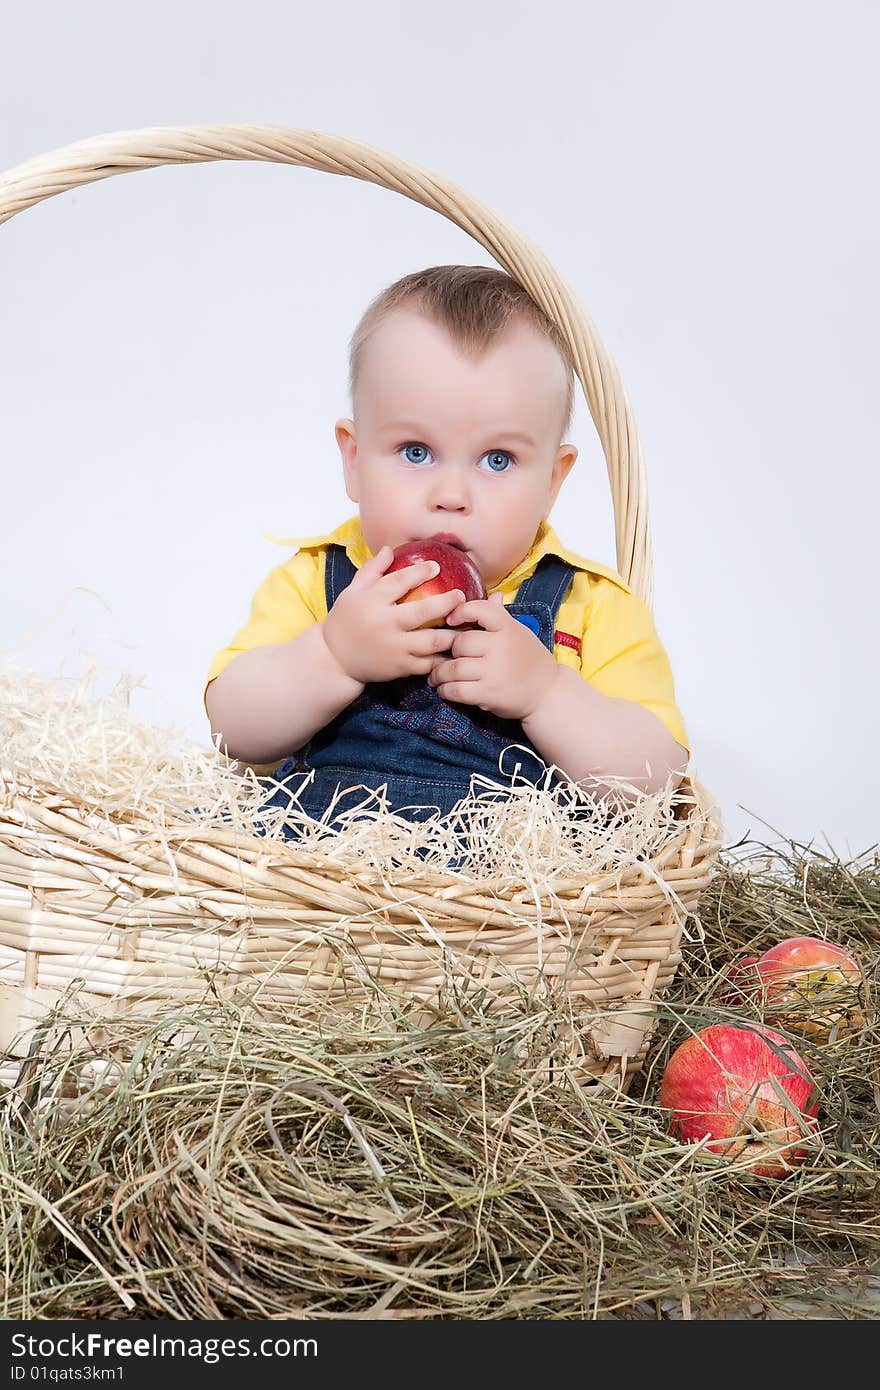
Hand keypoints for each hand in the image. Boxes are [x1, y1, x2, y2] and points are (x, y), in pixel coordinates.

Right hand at [321, 545, 463, 684]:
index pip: (399, 581)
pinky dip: (443, 656)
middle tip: (461, 596)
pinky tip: (454, 649)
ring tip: (465, 624)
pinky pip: (428, 663)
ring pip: (432, 641)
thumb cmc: (345, 621)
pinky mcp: (400, 667)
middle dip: (447, 602)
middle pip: (423, 612)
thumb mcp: (352, 592)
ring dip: (452, 633)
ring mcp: (394, 648)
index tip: (435, 566)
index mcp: (372, 601)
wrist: (334, 659)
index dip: (420, 572)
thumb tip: (389, 549)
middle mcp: (384, 624)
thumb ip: (372, 570)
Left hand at [428, 592, 561, 719]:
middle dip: (447, 651)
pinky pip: (456, 690)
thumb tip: (493, 596)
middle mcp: (500, 647)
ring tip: (436, 676)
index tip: (450, 620)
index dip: (460, 612)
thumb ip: (501, 617)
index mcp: (508, 628)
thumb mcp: (520, 634)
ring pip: (452, 668)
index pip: (479, 610)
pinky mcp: (489, 694)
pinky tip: (446, 689)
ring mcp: (494, 671)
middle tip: (442, 657)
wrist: (549, 693)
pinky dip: (445, 690)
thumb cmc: (531, 660)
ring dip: (438, 674)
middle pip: (459, 643)